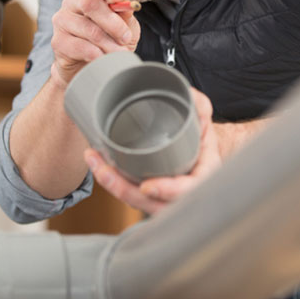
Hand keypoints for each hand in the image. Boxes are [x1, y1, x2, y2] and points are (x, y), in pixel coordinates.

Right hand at [50, 0, 141, 87]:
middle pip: (89, 3)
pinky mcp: (58, 41)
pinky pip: (78, 46)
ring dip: (108, 43)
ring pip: (87, 28)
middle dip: (112, 22)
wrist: (90, 66)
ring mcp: (62, 20)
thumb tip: (128, 6)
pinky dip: (95, 53)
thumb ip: (125, 15)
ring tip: (119, 53)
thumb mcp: (124, 26)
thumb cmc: (109, 40)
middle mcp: (73, 1)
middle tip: (126, 37)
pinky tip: (103, 58)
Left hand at [83, 88, 221, 214]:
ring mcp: (164, 198)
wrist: (198, 150)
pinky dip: (114, 183)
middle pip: (153, 204)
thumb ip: (199, 105)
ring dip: (113, 185)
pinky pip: (131, 196)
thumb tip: (189, 95)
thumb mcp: (204, 119)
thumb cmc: (201, 136)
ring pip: (137, 202)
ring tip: (96, 163)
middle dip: (125, 189)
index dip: (167, 192)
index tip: (147, 186)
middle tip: (105, 170)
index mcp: (201, 177)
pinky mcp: (148, 196)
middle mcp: (182, 194)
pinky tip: (99, 167)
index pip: (187, 191)